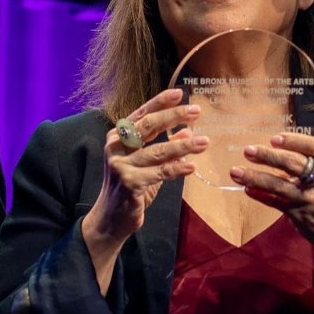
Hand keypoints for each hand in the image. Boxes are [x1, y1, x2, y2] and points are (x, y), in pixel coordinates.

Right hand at [81, 89, 207, 291]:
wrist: (109, 220)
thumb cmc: (129, 188)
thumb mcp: (147, 164)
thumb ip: (165, 149)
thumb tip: (188, 132)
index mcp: (118, 137)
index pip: (141, 114)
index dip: (160, 102)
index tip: (179, 93)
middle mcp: (116, 147)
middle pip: (148, 126)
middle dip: (174, 116)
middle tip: (196, 111)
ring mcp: (120, 165)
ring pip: (158, 150)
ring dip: (184, 146)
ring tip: (204, 142)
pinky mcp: (129, 182)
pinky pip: (160, 173)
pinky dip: (177, 169)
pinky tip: (192, 167)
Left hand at [230, 132, 313, 298]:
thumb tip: (282, 153)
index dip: (293, 140)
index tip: (273, 138)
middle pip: (293, 163)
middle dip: (267, 156)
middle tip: (248, 150)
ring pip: (279, 184)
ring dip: (255, 176)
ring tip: (236, 171)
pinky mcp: (303, 216)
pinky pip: (276, 203)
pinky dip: (261, 196)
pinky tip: (248, 190)